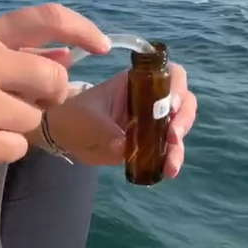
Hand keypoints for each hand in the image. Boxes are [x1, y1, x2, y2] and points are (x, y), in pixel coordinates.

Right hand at [0, 4, 111, 169]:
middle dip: (50, 94)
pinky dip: (4, 149)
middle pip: (56, 79)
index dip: (83, 30)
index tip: (101, 47)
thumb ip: (19, 53)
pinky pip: (17, 149)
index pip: (47, 19)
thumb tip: (69, 55)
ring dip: (20, 124)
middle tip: (29, 100)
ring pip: (35, 118)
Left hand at [44, 63, 196, 176]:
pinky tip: (168, 171)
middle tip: (172, 137)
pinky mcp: (149, 142)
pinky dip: (171, 159)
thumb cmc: (75, 116)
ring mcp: (152, 121)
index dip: (177, 88)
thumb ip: (109, 132)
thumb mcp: (89, 120)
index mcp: (137, 82)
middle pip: (184, 102)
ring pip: (178, 128)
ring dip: (179, 146)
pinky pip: (167, 149)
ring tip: (170, 165)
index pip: (170, 75)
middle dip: (183, 120)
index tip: (170, 107)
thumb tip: (127, 146)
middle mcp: (150, 99)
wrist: (63, 136)